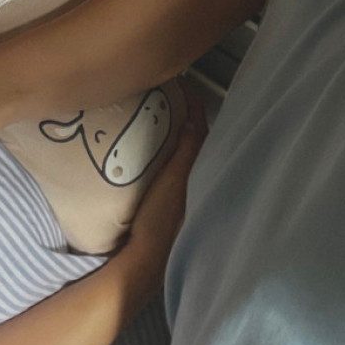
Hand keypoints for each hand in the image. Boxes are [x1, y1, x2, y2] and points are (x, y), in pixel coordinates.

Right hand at [119, 84, 207, 298]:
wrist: (142, 261)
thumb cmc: (159, 223)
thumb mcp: (173, 184)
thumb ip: (185, 154)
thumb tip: (193, 120)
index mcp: (200, 174)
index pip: (202, 130)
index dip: (195, 105)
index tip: (182, 84)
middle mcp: (195, 181)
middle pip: (194, 139)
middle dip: (186, 115)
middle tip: (168, 93)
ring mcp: (180, 191)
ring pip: (182, 152)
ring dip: (174, 131)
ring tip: (157, 112)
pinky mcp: (166, 200)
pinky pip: (169, 164)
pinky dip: (165, 149)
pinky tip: (149, 146)